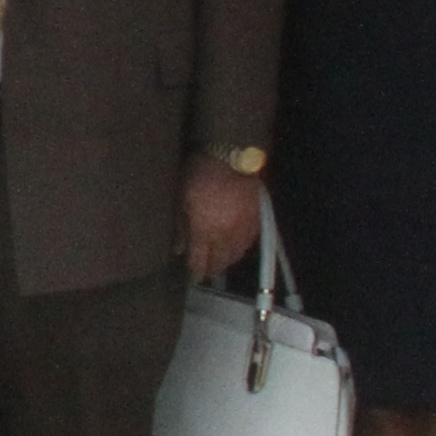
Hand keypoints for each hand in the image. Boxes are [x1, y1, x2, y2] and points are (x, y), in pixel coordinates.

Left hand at [180, 154, 260, 283]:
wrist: (235, 157)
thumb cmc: (201, 174)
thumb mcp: (182, 199)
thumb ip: (181, 227)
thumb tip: (178, 250)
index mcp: (205, 231)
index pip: (200, 261)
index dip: (195, 272)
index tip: (192, 278)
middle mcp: (226, 236)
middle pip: (220, 262)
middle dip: (211, 269)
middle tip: (205, 272)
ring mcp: (244, 229)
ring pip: (236, 255)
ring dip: (226, 261)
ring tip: (219, 262)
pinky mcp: (257, 221)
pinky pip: (248, 243)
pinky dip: (239, 248)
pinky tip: (234, 247)